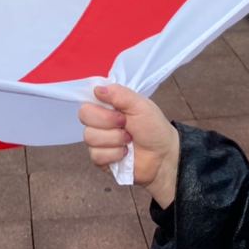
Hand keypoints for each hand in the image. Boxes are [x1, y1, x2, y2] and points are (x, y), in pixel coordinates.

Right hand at [78, 84, 180, 207]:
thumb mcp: (140, 105)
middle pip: (84, 117)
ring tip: (128, 140)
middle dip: (108, 122)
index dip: (99, 107)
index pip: (87, 101)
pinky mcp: (100, 160)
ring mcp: (98, 142)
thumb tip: (97, 89)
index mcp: (107, 106)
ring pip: (90, 137)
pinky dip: (114, 154)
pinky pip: (96, 155)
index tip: (119, 111)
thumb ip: (120, 94)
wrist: (163, 155)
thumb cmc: (154, 128)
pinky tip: (125, 153)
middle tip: (125, 125)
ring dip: (114, 139)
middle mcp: (99, 122)